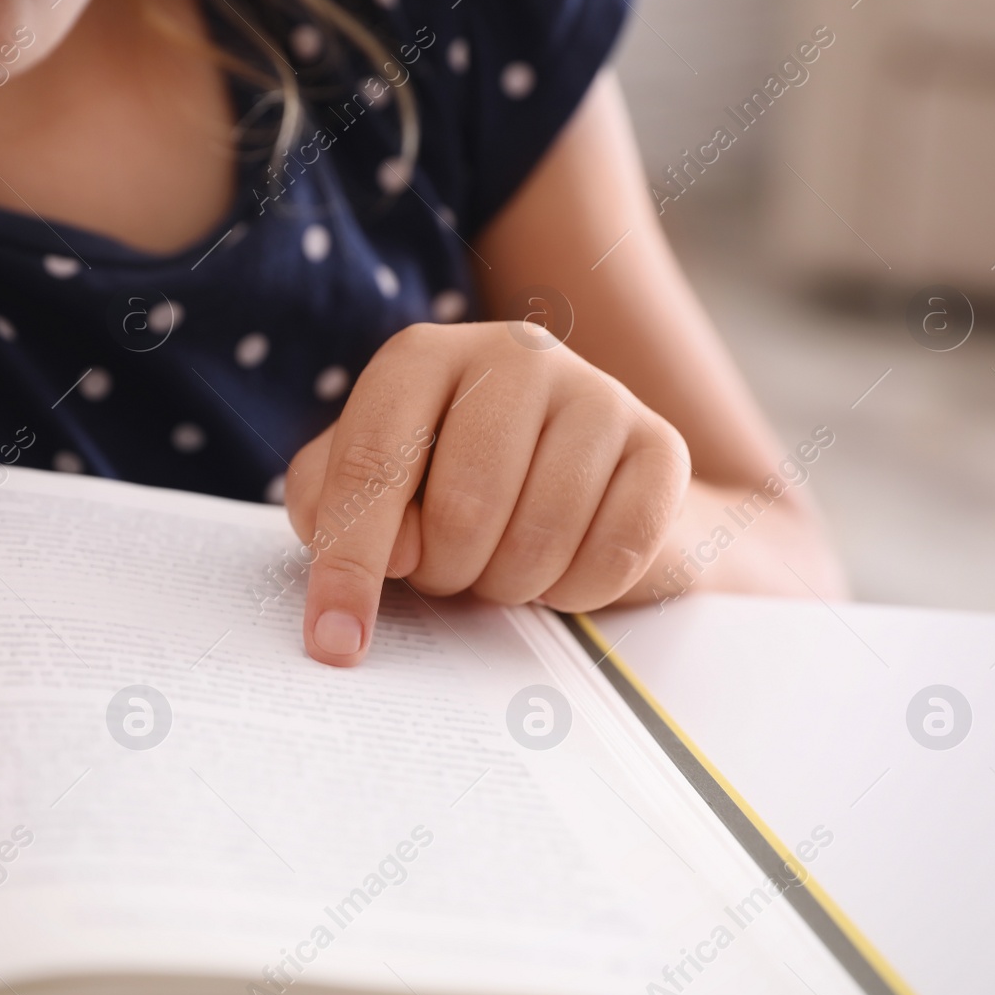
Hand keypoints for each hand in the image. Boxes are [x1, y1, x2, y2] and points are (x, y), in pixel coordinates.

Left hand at [284, 321, 689, 665]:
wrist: (586, 495)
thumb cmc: (456, 490)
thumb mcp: (372, 490)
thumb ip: (332, 506)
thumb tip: (360, 560)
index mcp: (422, 357)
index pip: (372, 464)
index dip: (349, 562)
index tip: (334, 641)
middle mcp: (513, 353)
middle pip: (462, 507)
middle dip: (448, 573)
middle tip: (454, 569)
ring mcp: (598, 392)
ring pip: (539, 536)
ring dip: (513, 584)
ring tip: (506, 563)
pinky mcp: (663, 445)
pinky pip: (614, 553)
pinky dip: (579, 590)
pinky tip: (565, 568)